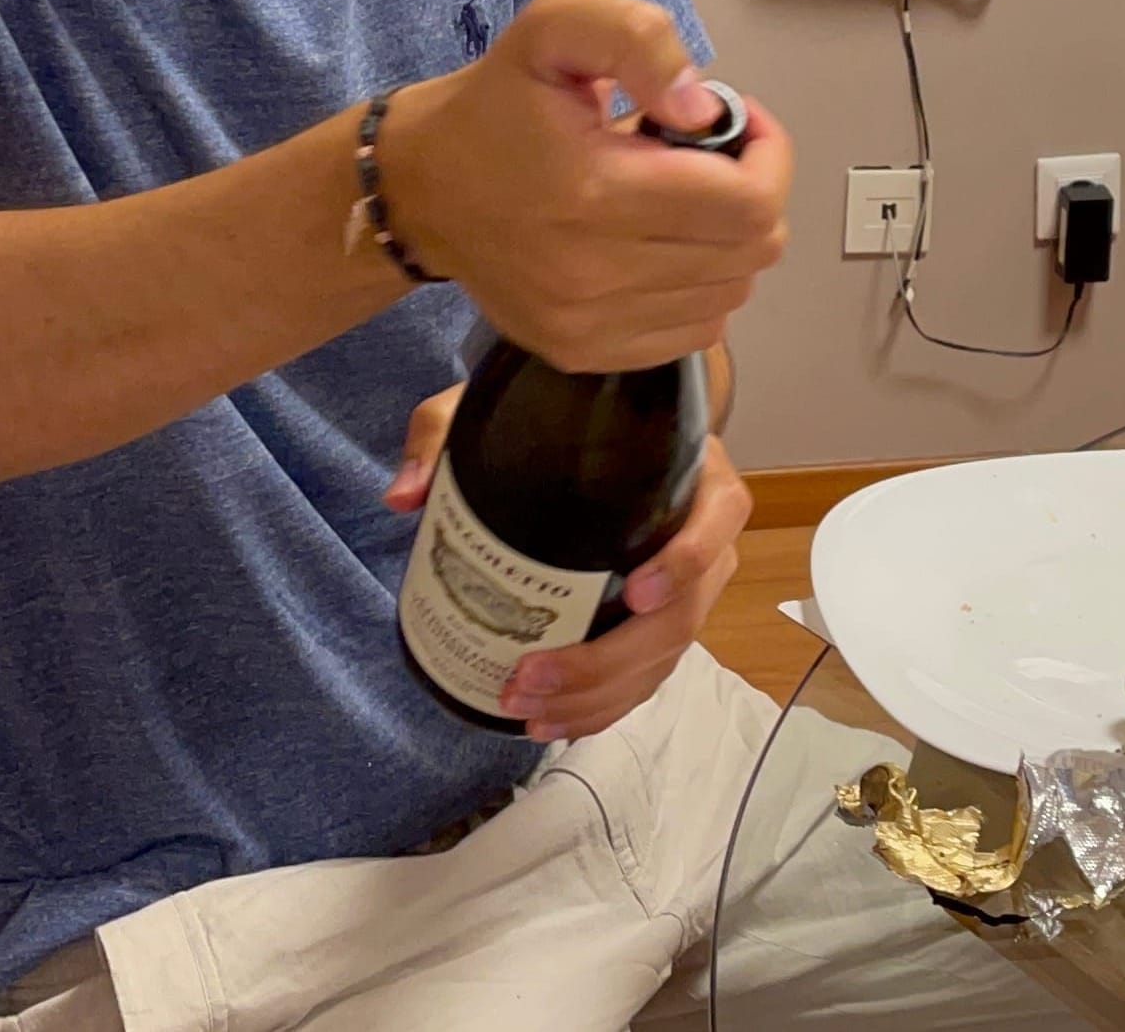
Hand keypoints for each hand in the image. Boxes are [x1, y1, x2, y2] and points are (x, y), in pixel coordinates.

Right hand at [381, 0, 790, 372]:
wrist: (419, 188)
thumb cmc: (494, 105)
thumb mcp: (555, 28)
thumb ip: (638, 40)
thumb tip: (703, 111)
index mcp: (595, 191)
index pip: (749, 203)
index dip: (766, 154)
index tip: (732, 120)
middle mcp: (594, 273)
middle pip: (750, 253)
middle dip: (749, 192)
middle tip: (703, 154)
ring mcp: (587, 324)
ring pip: (729, 295)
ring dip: (724, 241)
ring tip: (674, 198)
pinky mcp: (581, 352)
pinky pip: (694, 332)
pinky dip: (697, 286)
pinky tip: (657, 244)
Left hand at [384, 392, 752, 742]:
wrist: (597, 422)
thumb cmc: (562, 412)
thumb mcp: (501, 404)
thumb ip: (448, 432)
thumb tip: (405, 494)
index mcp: (692, 469)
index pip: (718, 517)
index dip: (686, 562)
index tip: (635, 592)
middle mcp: (701, 531)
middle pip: (682, 616)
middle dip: (607, 661)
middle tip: (532, 676)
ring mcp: (686, 585)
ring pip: (661, 659)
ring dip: (597, 696)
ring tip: (525, 708)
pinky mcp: (660, 621)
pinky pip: (644, 677)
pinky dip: (601, 707)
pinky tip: (549, 720)